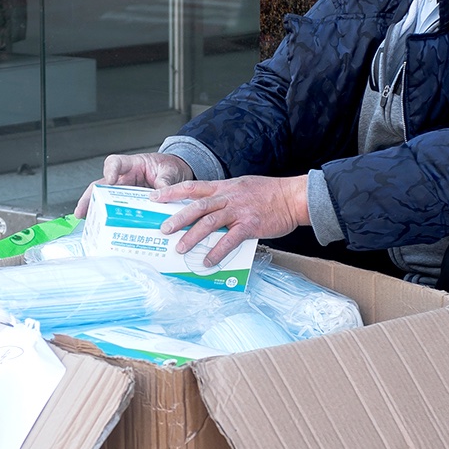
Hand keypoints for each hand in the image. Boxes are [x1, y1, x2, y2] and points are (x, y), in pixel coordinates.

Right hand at [74, 151, 193, 217]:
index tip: (110, 180)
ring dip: (96, 211)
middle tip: (82, 210)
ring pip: (106, 199)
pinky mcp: (130, 203)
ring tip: (90, 223)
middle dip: (90, 197)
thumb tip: (160, 195)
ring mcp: (126, 191)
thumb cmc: (170, 167)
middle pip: (102, 184)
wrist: (177, 173)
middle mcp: (125, 177)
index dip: (110, 171)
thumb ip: (165, 182)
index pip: (115, 163)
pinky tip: (108, 229)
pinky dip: (112, 219)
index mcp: (133, 164)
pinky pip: (118, 210)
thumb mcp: (171, 172)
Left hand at [155, 176, 309, 267]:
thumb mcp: (242, 188)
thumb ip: (224, 198)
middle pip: (196, 206)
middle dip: (177, 218)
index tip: (155, 197)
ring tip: (180, 248)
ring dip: (193, 236)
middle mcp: (228, 197)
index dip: (171, 191)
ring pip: (209, 222)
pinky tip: (208, 261)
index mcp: (224, 187)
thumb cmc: (269, 194)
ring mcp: (239, 211)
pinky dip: (217, 251)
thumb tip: (208, 212)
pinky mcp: (250, 224)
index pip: (192, 187)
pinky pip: (230, 239)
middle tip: (163, 229)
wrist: (293, 197)